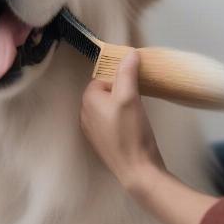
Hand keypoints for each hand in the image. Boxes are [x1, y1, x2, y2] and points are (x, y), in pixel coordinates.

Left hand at [80, 51, 165, 193]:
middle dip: (122, 91)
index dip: (120, 77)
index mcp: (87, 100)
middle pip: (106, 91)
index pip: (103, 77)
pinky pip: (111, 122)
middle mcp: (85, 114)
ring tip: (138, 112)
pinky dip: (122, 120)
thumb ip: (127, 72)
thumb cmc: (130, 131)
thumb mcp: (129, 96)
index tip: (135, 84)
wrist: (137, 171)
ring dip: (123, 105)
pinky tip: (134, 126)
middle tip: (138, 98)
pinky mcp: (103, 143)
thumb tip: (129, 52)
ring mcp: (92, 130)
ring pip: (109, 107)